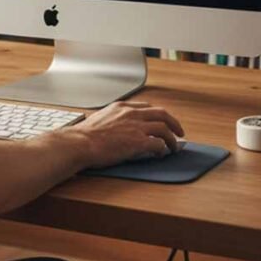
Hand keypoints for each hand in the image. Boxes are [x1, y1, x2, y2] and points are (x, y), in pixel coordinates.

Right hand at [69, 100, 185, 169]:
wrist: (81, 143)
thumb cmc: (84, 135)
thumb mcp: (100, 119)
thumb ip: (113, 120)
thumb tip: (117, 129)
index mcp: (121, 107)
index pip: (147, 107)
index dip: (157, 115)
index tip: (162, 121)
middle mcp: (131, 113)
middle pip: (161, 113)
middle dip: (173, 123)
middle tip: (179, 132)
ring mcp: (136, 127)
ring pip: (164, 128)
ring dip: (172, 139)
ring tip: (174, 147)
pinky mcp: (138, 142)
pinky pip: (158, 143)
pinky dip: (163, 149)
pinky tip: (162, 154)